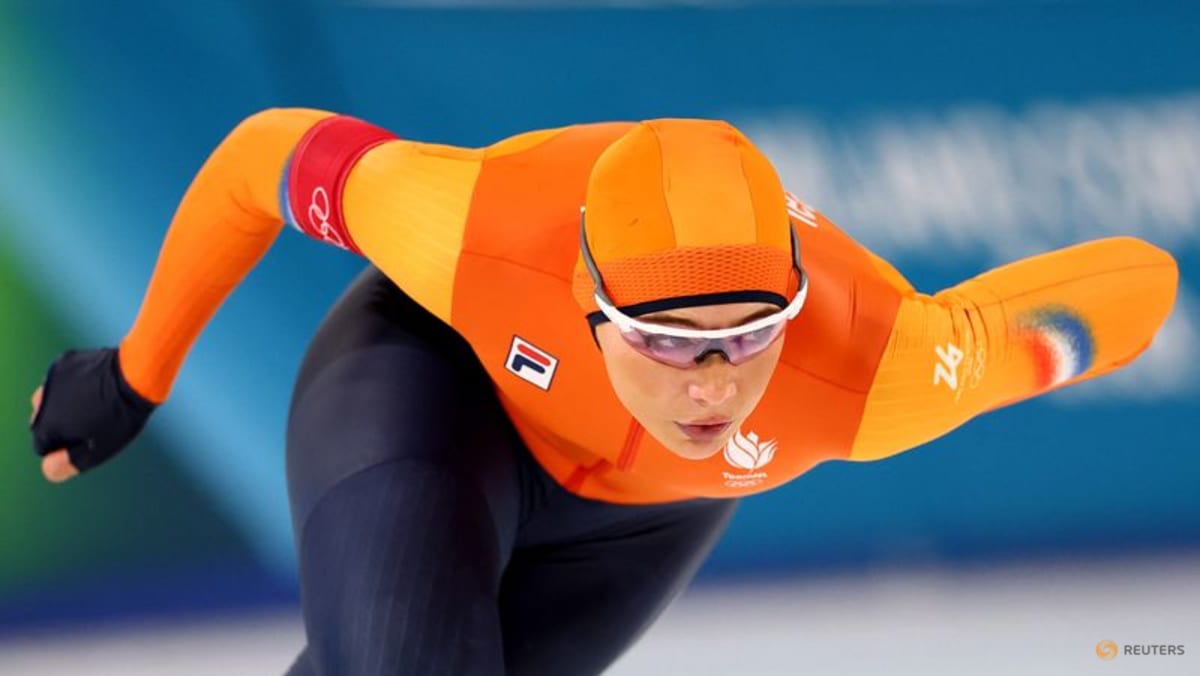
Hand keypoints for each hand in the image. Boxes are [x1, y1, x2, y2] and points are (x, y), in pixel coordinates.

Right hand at [29, 347, 157, 481]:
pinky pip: (63, 380)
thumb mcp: (100, 448)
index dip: (64, 448)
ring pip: (51, 399)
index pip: (43, 446)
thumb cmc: (121, 415)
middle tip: (93, 422)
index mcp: (47, 424)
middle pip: (43, 422)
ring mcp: (52, 378)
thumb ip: (71, 463)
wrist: (136, 374)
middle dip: (61, 426)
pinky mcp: (64, 361)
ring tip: (95, 404)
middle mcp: (41, 401)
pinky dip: (74, 385)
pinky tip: (97, 384)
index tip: (88, 440)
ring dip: (65, 404)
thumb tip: (48, 467)